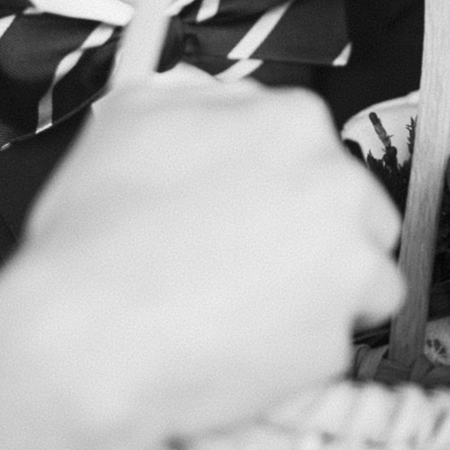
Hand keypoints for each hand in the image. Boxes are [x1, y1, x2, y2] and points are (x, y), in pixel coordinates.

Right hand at [0, 68, 403, 449]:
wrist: (83, 339)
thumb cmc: (94, 235)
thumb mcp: (127, 118)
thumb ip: (192, 95)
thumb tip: (217, 97)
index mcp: (293, 124)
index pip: (318, 149)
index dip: (279, 185)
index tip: (252, 210)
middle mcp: (338, 191)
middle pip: (359, 213)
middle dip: (319, 239)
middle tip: (251, 263)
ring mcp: (345, 274)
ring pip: (366, 282)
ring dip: (323, 296)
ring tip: (250, 310)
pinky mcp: (333, 348)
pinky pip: (330, 350)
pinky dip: (297, 354)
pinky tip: (240, 347)